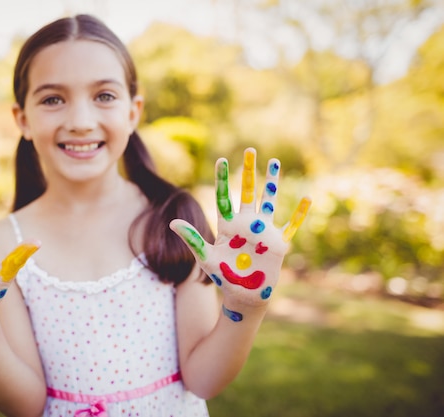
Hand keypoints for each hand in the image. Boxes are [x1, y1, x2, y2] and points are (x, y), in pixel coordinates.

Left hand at [170, 148, 309, 318]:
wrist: (243, 295)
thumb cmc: (223, 276)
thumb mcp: (206, 256)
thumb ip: (192, 238)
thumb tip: (171, 222)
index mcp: (228, 225)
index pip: (224, 197)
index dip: (222, 178)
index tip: (222, 160)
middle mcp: (246, 223)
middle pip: (248, 192)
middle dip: (249, 171)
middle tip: (250, 150)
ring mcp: (263, 231)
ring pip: (269, 200)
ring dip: (272, 182)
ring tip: (274, 162)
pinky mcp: (278, 243)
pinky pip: (292, 225)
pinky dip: (300, 214)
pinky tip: (307, 199)